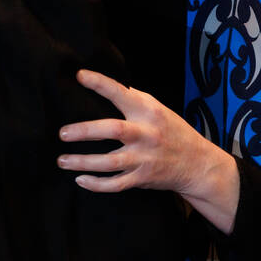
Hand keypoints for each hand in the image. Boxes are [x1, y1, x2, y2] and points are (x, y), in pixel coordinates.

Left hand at [55, 69, 240, 231]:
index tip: (80, 76)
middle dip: (84, 131)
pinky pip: (116, 184)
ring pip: (109, 162)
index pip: (122, 93)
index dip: (100, 84)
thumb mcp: (160, 109)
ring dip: (83, 162)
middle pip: (112, 130)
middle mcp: (146, 134)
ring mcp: (144, 158)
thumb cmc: (174, 132)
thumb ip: (136, 99)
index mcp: (149, 112)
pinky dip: (96, 184)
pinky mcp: (142, 178)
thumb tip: (110, 87)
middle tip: (62, 133)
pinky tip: (80, 180)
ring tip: (62, 160)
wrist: (198, 164)